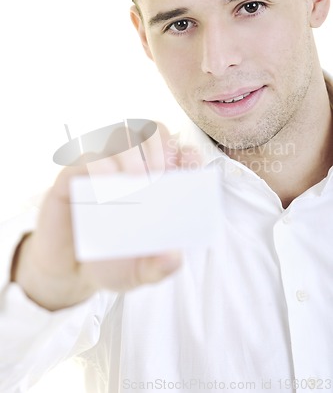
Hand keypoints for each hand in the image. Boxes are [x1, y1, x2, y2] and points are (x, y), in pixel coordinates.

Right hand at [11, 123, 199, 310]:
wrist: (69, 271)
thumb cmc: (112, 262)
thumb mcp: (139, 272)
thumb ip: (158, 268)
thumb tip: (174, 257)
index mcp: (156, 186)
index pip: (179, 153)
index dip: (187, 154)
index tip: (189, 166)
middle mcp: (131, 169)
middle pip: (152, 133)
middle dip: (160, 147)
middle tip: (159, 175)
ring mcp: (103, 168)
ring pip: (120, 135)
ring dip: (132, 150)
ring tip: (136, 178)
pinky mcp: (73, 175)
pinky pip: (86, 157)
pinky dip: (98, 165)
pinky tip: (107, 183)